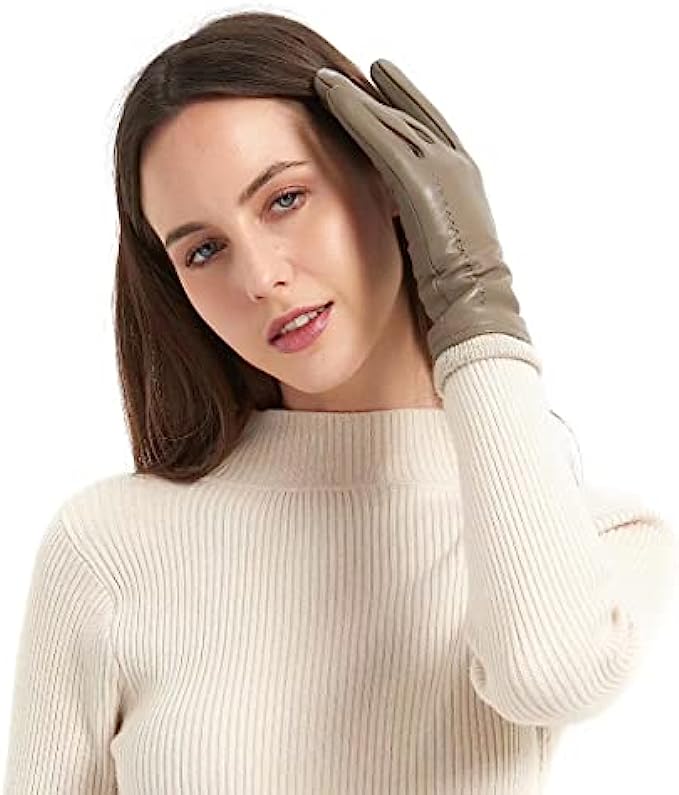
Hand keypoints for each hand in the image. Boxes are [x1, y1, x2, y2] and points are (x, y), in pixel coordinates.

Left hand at [313, 59, 532, 361]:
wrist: (474, 305)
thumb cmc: (455, 291)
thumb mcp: (438, 246)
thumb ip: (420, 221)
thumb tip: (397, 219)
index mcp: (463, 182)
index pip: (432, 136)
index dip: (409, 112)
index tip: (387, 93)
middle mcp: (457, 166)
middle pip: (414, 118)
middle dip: (388, 92)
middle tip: (366, 69)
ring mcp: (442, 169)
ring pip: (393, 121)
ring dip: (358, 96)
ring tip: (329, 79)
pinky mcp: (420, 181)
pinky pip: (381, 138)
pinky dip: (355, 113)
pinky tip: (331, 95)